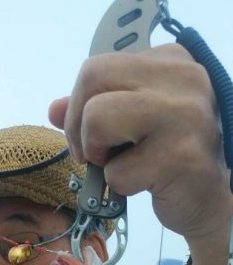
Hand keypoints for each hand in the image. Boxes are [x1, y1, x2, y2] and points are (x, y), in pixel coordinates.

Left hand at [49, 44, 232, 264]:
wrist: (210, 201)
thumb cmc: (170, 158)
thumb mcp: (133, 124)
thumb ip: (96, 108)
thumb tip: (54, 109)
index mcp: (171, 62)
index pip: (97, 67)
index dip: (79, 106)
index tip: (91, 135)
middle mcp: (183, 79)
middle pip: (92, 79)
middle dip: (78, 126)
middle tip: (93, 155)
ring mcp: (184, 116)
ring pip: (97, 118)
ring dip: (96, 153)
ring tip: (120, 165)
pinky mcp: (180, 157)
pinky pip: (116, 171)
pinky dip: (120, 186)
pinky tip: (146, 184)